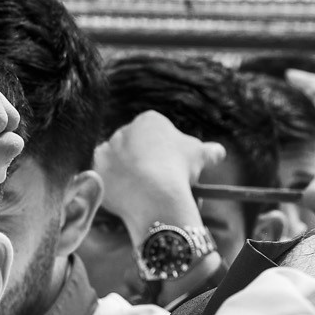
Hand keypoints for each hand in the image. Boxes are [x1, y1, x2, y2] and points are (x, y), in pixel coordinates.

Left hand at [92, 110, 221, 242]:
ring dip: (126, 172)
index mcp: (149, 121)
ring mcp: (107, 148)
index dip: (164, 152)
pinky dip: (110, 183)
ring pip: (117, 160)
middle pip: (134, 146)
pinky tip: (123, 194)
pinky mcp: (95, 167)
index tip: (170, 168)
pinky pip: (101, 175)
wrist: (155, 192)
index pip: (155, 134)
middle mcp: (124, 129)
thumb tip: (219, 152)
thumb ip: (209, 151)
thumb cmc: (179, 169)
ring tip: (140, 191)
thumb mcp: (200, 156)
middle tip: (155, 182)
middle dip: (143, 161)